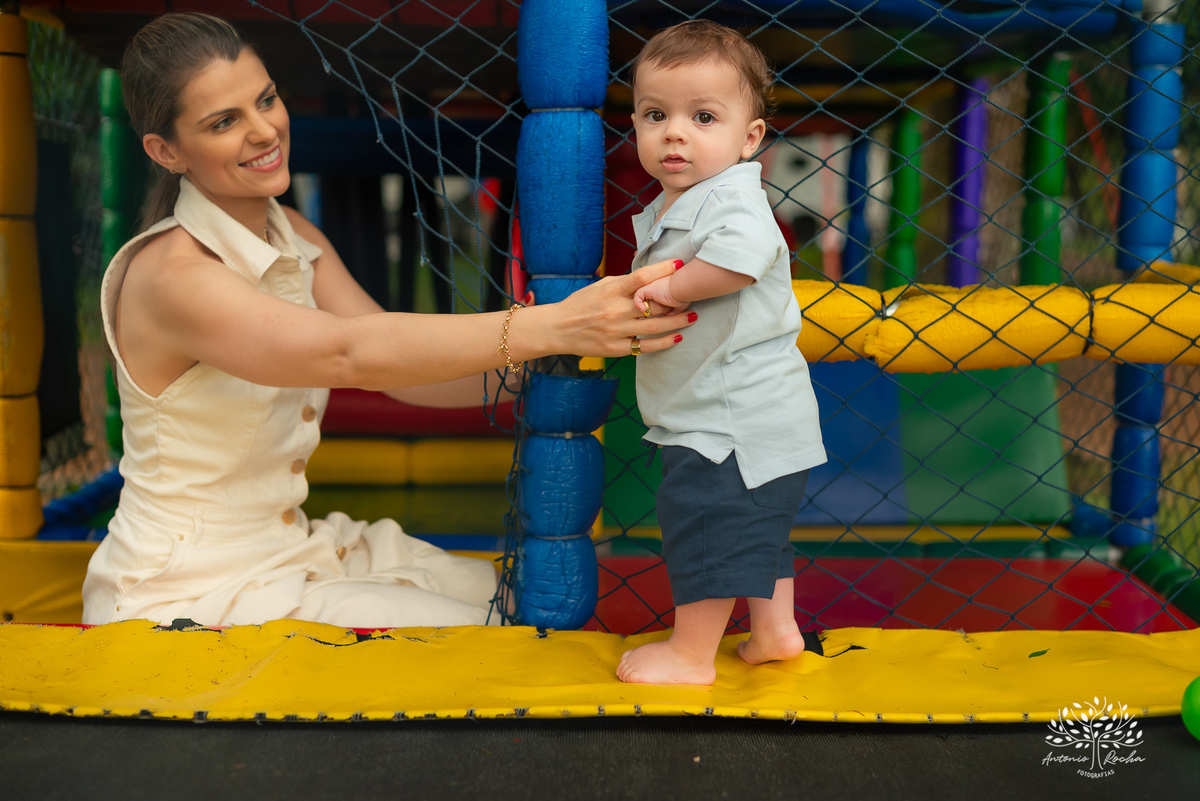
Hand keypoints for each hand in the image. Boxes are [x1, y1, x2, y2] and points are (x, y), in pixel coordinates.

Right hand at [547, 259, 697, 356]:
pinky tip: (678, 336)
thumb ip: (625, 282)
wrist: (558, 329)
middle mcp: (615, 310)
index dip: (663, 270)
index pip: (641, 277)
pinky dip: (664, 342)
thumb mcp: (600, 286)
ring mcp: (616, 331)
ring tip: (693, 316)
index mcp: (611, 290)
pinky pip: (646, 346)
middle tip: (692, 295)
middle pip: (654, 304)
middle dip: (676, 299)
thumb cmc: (581, 303)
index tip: (680, 264)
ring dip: (677, 321)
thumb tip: (651, 276)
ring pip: (655, 326)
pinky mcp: (616, 349)